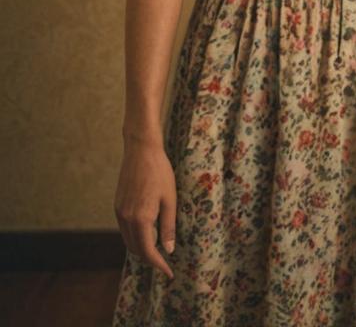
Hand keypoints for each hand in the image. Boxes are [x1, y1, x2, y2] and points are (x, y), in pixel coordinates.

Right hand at [114, 140, 176, 277]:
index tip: (169, 272)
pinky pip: (125, 229)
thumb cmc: (160, 172)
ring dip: (141, 248)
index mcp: (140, 218)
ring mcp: (119, 212)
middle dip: (150, 258)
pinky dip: (135, 236)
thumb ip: (168, 226)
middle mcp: (126, 219)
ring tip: (158, 249)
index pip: (147, 251)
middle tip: (165, 262)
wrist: (141, 151)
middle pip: (135, 249)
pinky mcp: (117, 206)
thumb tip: (168, 249)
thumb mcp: (170, 199)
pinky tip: (147, 232)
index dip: (158, 264)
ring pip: (128, 240)